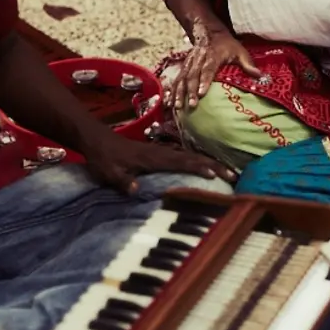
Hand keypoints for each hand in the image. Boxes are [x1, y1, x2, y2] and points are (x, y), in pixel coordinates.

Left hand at [79, 131, 235, 194]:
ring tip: (227, 171)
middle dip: (214, 165)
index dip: (198, 167)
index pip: (180, 162)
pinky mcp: (158, 154)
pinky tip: (204, 167)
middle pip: (192, 157)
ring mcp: (161, 152)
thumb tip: (136, 190)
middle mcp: (161, 153)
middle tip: (233, 174)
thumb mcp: (108, 172)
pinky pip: (183, 158)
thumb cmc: (103, 157)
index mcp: (153, 158)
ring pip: (190, 156)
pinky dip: (197, 162)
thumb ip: (122, 181)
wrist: (96, 139)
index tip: (216, 174)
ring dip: (209, 163)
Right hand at [167, 21, 261, 108]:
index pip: (208, 69)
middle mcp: (199, 59)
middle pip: (193, 75)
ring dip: (179, 92)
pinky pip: (176, 79)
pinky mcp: (184, 67)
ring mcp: (189, 63)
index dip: (204, 81)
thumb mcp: (240, 51)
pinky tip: (169, 103)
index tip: (202, 93)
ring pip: (182, 78)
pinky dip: (172, 91)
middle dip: (191, 91)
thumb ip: (248, 64)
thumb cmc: (227, 45)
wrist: (209, 33)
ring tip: (177, 107)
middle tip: (191, 105)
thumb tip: (261, 77)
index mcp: (213, 55)